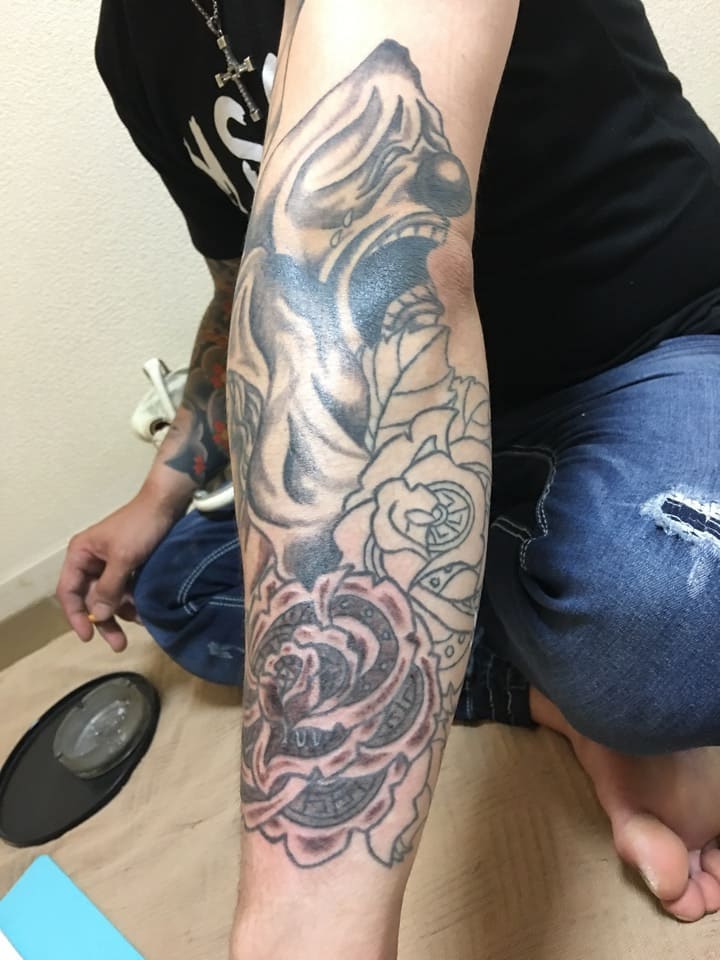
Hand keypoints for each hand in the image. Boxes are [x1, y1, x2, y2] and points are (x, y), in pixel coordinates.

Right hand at [56, 490, 179, 651]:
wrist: (167, 503)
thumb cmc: (141, 527)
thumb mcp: (123, 558)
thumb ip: (109, 588)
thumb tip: (98, 615)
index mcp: (80, 554)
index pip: (68, 592)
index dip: (76, 616)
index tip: (88, 637)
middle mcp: (91, 560)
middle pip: (90, 599)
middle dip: (104, 621)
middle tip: (118, 645)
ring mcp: (110, 564)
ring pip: (109, 597)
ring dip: (122, 613)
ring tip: (141, 623)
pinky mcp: (128, 565)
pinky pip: (125, 590)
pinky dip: (133, 602)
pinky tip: (144, 613)